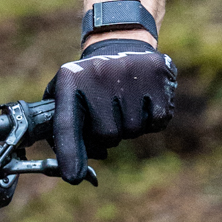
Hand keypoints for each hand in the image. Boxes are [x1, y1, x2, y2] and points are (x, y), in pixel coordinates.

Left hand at [43, 40, 176, 184]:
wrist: (120, 44)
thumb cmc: (89, 83)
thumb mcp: (66, 96)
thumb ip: (62, 131)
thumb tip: (71, 170)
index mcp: (70, 80)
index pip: (67, 123)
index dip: (70, 152)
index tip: (73, 177)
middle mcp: (99, 74)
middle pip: (108, 135)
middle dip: (108, 134)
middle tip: (108, 111)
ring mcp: (131, 73)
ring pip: (133, 130)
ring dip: (130, 125)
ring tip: (124, 102)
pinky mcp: (159, 75)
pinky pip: (157, 122)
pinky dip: (152, 120)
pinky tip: (143, 100)